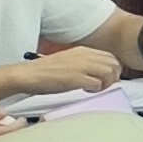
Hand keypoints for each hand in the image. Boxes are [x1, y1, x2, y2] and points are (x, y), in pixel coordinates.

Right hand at [2, 49, 119, 98]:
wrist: (27, 75)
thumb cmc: (45, 71)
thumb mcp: (68, 60)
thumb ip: (83, 63)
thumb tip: (97, 73)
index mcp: (83, 50)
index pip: (111, 57)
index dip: (112, 70)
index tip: (104, 79)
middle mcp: (85, 56)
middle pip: (115, 64)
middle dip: (113, 77)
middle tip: (102, 86)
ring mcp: (82, 66)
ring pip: (110, 73)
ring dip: (106, 84)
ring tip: (93, 89)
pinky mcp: (76, 78)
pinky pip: (98, 84)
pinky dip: (96, 89)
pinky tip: (85, 91)